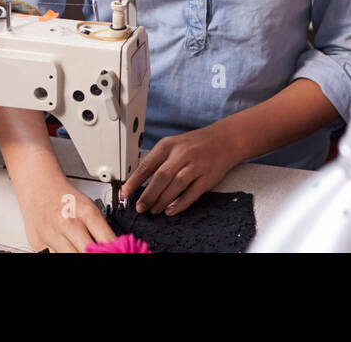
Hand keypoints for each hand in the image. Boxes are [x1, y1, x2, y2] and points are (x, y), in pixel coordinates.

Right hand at [12, 164, 116, 252]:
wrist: (40, 187)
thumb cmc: (66, 198)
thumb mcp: (88, 207)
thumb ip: (99, 228)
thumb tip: (111, 247)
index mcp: (86, 212)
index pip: (106, 240)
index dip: (113, 249)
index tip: (116, 250)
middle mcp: (69, 224)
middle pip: (88, 252)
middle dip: (95, 253)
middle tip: (98, 251)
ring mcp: (52, 235)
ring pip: (71, 257)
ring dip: (79, 254)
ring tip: (82, 249)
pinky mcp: (39, 244)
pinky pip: (55, 256)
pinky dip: (64, 254)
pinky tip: (68, 249)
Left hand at [121, 122, 242, 215]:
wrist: (226, 139)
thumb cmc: (195, 144)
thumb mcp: (174, 145)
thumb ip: (158, 161)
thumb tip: (138, 182)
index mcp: (169, 144)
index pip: (147, 164)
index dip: (134, 181)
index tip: (124, 194)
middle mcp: (182, 153)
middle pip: (161, 176)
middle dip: (148, 194)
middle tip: (139, 207)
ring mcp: (196, 165)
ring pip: (176, 185)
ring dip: (162, 200)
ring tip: (153, 210)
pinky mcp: (208, 177)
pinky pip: (192, 193)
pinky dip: (180, 204)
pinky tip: (170, 210)